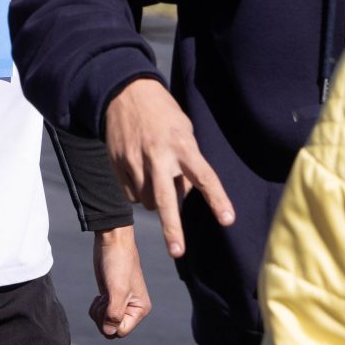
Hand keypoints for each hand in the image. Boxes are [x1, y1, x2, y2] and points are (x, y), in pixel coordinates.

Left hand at [88, 225, 150, 338]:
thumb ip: (114, 314)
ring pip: (105, 323)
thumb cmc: (118, 264)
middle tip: (103, 301)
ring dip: (98, 312)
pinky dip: (96, 308)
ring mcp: (121, 303)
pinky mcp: (111, 297)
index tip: (107, 305)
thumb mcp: (117, 291)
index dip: (109, 323)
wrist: (112, 242)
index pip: (121, 331)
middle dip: (102, 318)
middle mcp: (132, 309)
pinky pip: (101, 314)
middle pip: (112, 330)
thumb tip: (109, 332)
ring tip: (102, 297)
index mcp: (140, 309)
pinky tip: (100, 295)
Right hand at [104, 76, 235, 258]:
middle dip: (172, 228)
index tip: (228, 220)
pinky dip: (138, 192)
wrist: (123, 92)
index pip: (205, 177)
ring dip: (156, 200)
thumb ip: (187, 163)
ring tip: (157, 179)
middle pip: (167, 199)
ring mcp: (135, 161)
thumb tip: (183, 196)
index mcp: (182, 146)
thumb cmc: (162, 114)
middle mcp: (158, 156)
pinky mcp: (117, 165)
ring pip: (148, 200)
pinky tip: (140, 174)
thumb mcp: (184, 131)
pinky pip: (131, 194)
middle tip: (178, 251)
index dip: (217, 200)